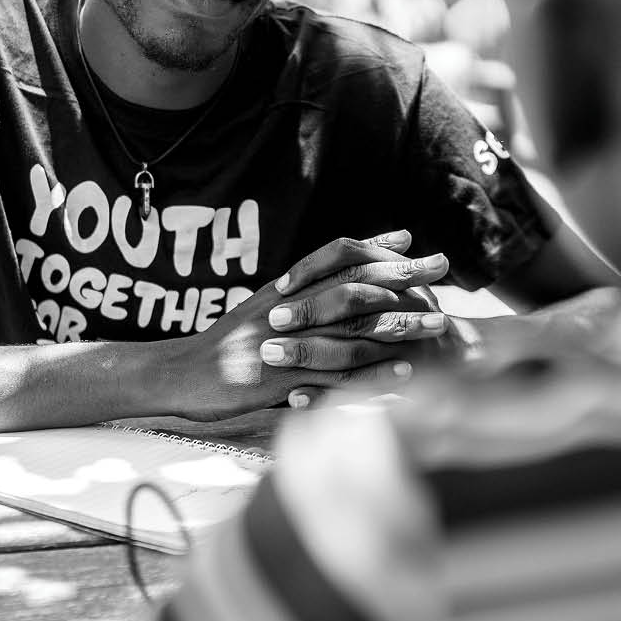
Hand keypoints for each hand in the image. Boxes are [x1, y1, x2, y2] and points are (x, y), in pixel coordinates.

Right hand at [159, 232, 446, 421]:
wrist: (177, 374)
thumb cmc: (218, 347)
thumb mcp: (252, 310)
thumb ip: (289, 297)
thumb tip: (321, 287)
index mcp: (281, 290)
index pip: (334, 258)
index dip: (374, 247)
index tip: (411, 240)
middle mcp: (286, 309)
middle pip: (353, 285)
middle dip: (401, 276)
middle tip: (442, 269)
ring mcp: (285, 343)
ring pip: (350, 328)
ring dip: (398, 324)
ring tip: (437, 322)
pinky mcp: (282, 380)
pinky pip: (335, 376)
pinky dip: (372, 373)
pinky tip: (403, 372)